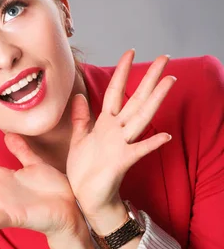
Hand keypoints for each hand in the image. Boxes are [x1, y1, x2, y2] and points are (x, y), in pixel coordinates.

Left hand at [66, 49, 176, 220]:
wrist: (86, 197)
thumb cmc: (84, 170)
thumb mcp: (79, 139)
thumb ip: (81, 118)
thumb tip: (79, 96)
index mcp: (106, 124)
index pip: (116, 91)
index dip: (122, 71)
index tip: (130, 52)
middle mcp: (117, 131)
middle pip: (136, 99)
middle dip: (149, 78)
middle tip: (165, 58)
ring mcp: (122, 144)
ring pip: (141, 117)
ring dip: (155, 100)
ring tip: (169, 81)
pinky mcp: (123, 161)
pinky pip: (139, 150)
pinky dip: (152, 143)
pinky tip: (166, 136)